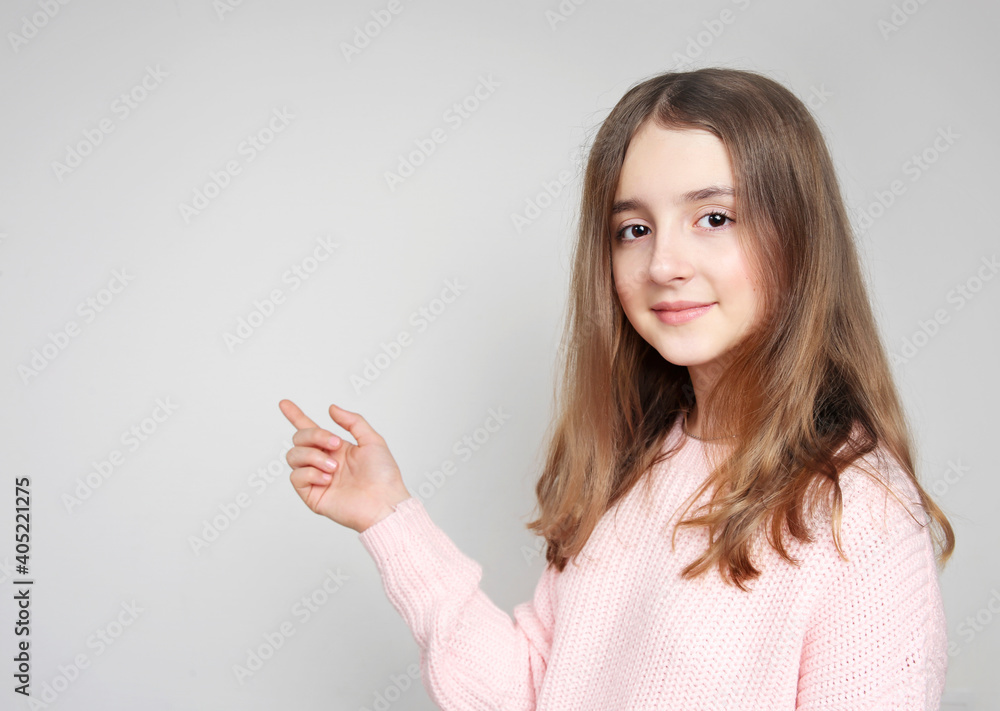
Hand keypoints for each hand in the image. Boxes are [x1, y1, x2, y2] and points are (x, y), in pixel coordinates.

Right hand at [279, 399, 410, 532]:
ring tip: (333, 467)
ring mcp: (316, 478)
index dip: (296, 416)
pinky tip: (327, 479)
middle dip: (314, 435)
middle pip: (299, 438)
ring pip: (293, 455)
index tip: (284, 403)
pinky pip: (296, 476)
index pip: (310, 430)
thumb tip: (331, 408)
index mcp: (335, 449)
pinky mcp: (311, 495)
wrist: (383, 502)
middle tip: (335, 444)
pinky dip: (311, 473)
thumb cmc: (383, 476)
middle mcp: (323, 461)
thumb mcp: (372, 440)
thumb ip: (352, 421)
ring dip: (313, 456)